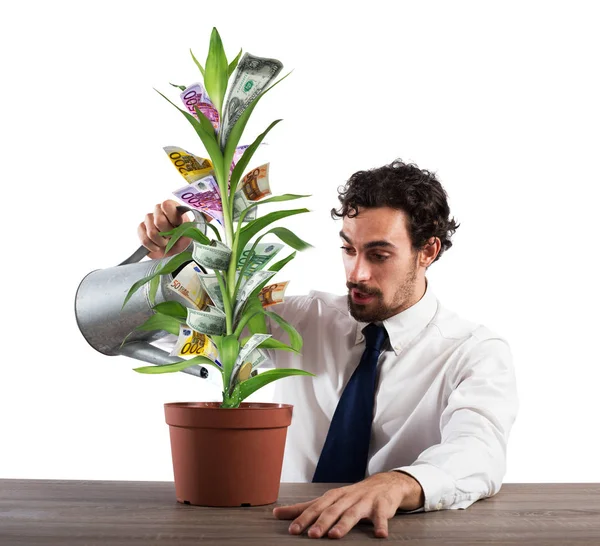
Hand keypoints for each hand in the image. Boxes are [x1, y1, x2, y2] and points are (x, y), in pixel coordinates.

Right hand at [137, 200, 192, 258]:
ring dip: (161, 241)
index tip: (177, 225)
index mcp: (171, 206)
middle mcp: (158, 210)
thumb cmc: (181, 238)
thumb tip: (185, 228)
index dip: (172, 217)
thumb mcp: (189, 233)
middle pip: (159, 221)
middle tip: (172, 237)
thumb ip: (188, 228)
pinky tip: (158, 247)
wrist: (173, 250)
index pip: (166, 205)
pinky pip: (144, 239)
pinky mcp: (141, 229)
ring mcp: (148, 219)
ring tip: (166, 242)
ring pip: (152, 232)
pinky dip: (153, 246)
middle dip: (167, 233)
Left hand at [273, 471, 423, 538]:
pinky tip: (380, 535)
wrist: (385, 483)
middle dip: (321, 522)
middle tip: (311, 535)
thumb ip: (305, 508)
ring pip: (353, 513)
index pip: (316, 507)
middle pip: (332, 510)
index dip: (304, 518)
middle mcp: (347, 498)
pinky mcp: (382, 506)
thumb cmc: (352, 495)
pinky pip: (381, 516)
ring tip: (335, 535)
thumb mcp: (329, 500)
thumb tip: (276, 513)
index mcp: (333, 496)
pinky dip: (381, 525)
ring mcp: (365, 501)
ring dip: (344, 524)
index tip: (292, 530)